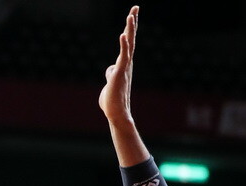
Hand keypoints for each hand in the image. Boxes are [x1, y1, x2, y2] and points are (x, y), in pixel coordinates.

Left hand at [99, 5, 137, 124]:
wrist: (116, 115)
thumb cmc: (112, 102)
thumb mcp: (109, 84)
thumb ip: (111, 74)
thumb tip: (111, 69)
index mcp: (123, 65)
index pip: (127, 44)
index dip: (129, 30)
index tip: (132, 15)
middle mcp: (126, 65)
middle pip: (131, 39)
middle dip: (132, 23)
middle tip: (135, 7)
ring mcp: (124, 69)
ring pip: (129, 45)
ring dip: (130, 29)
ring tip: (131, 14)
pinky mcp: (120, 74)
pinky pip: (123, 57)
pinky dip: (124, 46)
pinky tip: (123, 35)